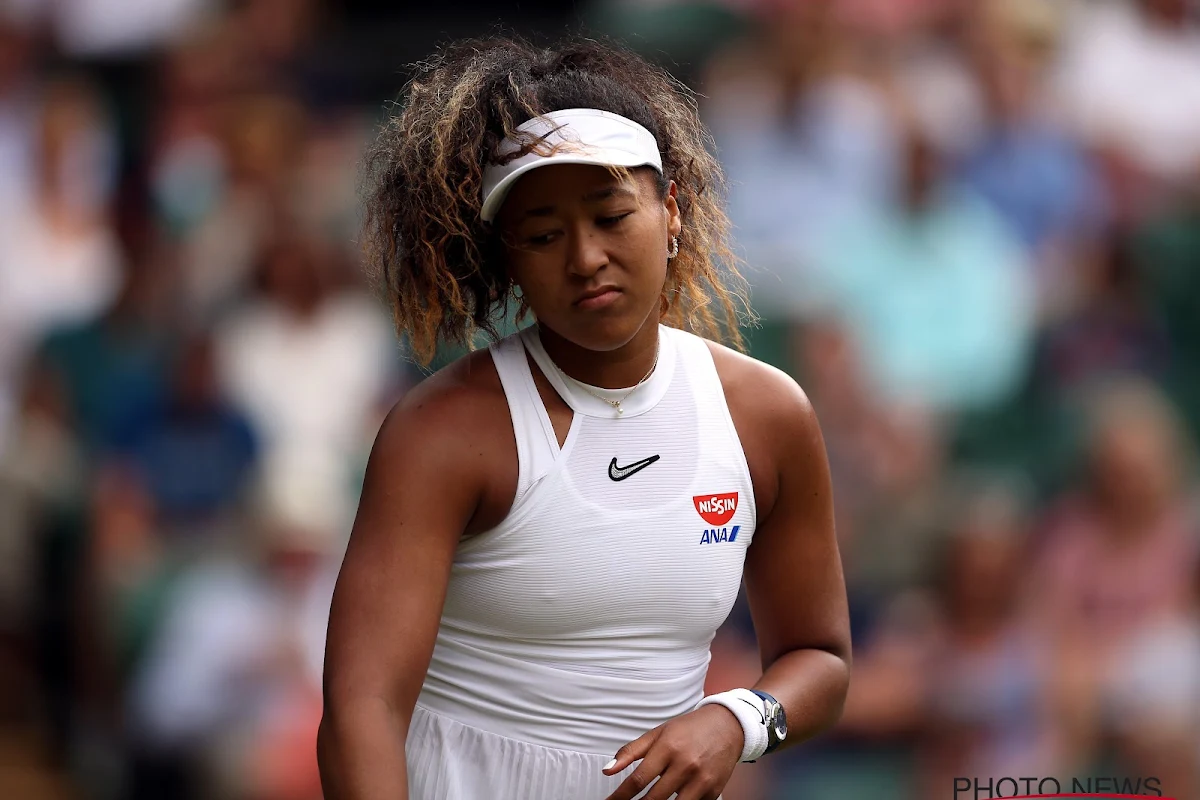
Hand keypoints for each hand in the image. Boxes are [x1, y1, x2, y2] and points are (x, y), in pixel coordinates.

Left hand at [601, 704, 743, 799]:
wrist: (728, 725)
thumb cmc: (691, 729)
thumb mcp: (658, 733)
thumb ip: (631, 751)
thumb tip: (609, 769)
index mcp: (668, 748)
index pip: (638, 780)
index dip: (620, 796)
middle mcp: (686, 765)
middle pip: (654, 799)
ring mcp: (701, 781)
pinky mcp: (713, 792)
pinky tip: (675, 797)